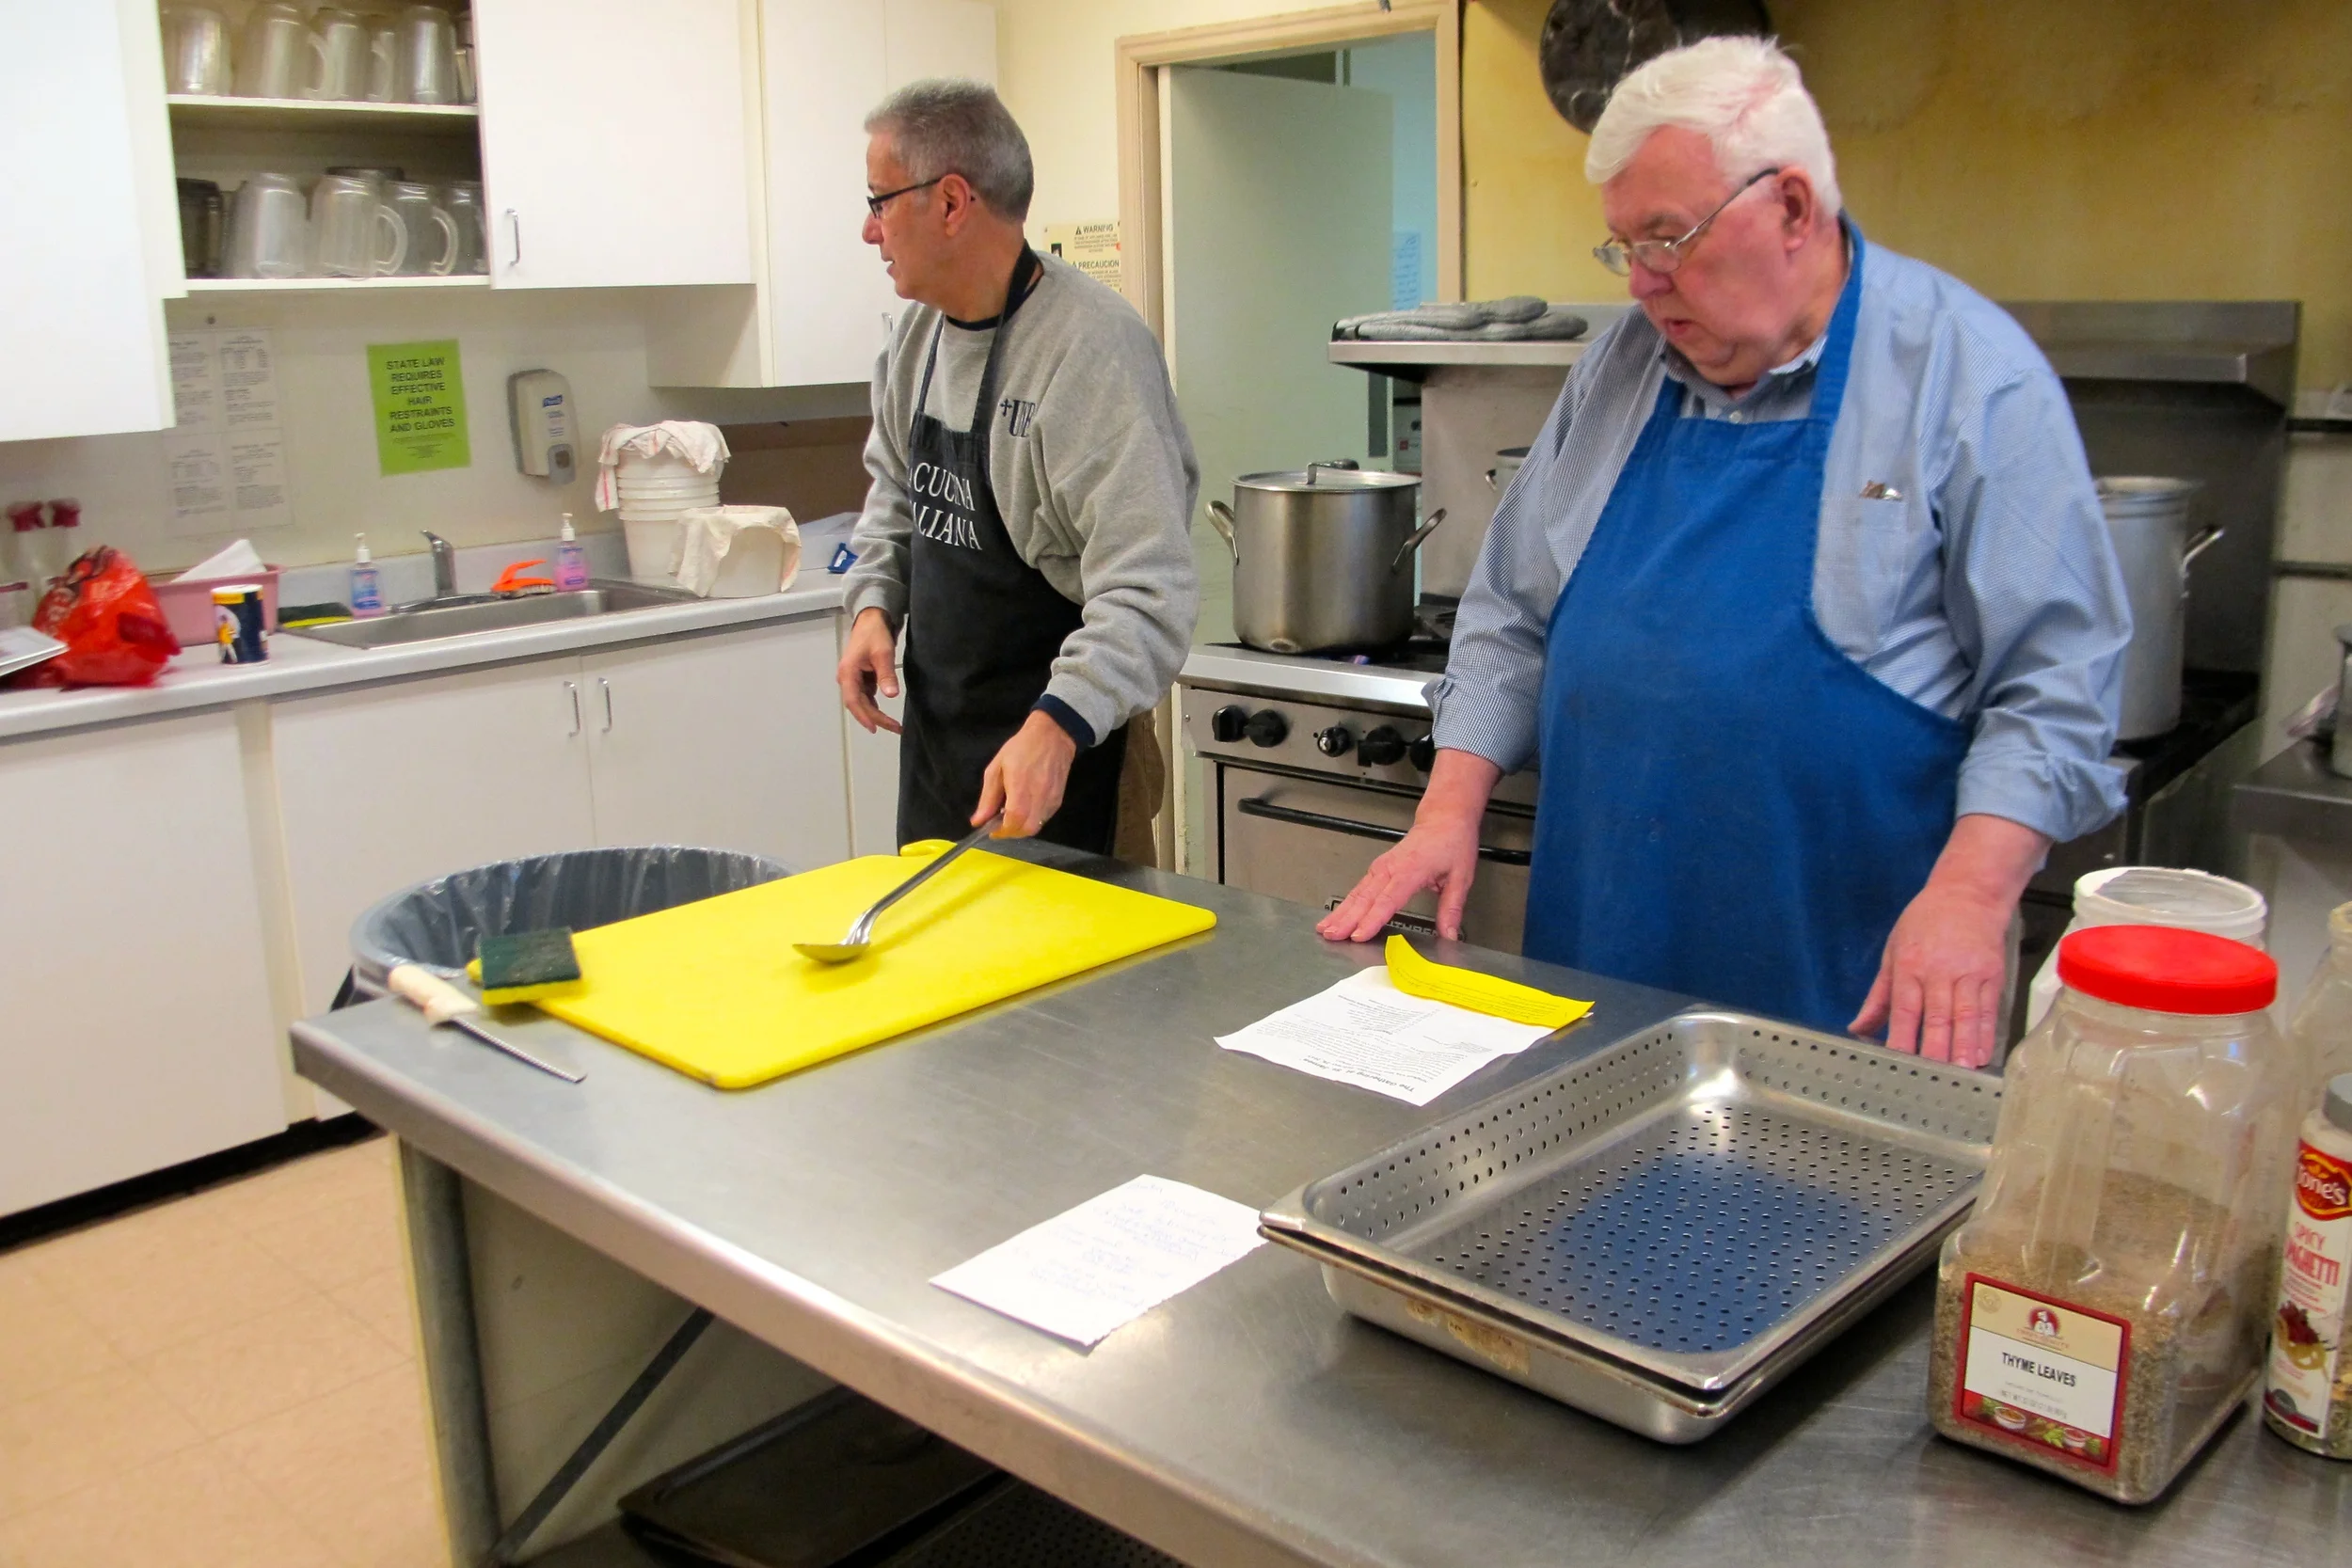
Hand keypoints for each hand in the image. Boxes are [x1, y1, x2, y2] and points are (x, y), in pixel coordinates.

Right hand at [836, 607, 900, 734]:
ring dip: (876, 714)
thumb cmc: (875, 634)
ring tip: (894, 725)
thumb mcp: (883, 653)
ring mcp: (853, 679)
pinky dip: (875, 705)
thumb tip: (891, 695)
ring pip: (863, 702)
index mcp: (847, 673)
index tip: (876, 728)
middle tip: (895, 728)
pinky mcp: (861, 679)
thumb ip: (886, 675)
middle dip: (875, 718)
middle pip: (859, 705)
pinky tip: (886, 714)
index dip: (864, 716)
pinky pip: (866, 696)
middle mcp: (846, 678)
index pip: (854, 701)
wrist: (871, 619)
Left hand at [976, 710, 1077, 837]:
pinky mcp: (1058, 800)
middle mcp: (1039, 796)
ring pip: (1037, 826)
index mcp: (1020, 786)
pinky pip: (1044, 819)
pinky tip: (1025, 808)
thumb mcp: (996, 768)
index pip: (1014, 820)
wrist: (1052, 736)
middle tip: (1001, 824)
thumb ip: (988, 798)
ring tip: (1012, 815)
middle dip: (1011, 832)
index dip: (1002, 830)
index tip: (991, 828)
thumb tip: (977, 821)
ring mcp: (1051, 799)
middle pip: (1027, 829)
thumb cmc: (1020, 749)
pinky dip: (1032, 820)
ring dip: (1022, 827)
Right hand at [1314, 749, 1503, 942]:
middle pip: (1364, 898)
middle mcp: (1391, 868)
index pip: (1388, 900)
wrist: (1444, 818)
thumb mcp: (1461, 877)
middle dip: (1346, 919)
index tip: (1359, 936)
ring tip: (1325, 929)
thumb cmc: (1452, 843)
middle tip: (1333, 937)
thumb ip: (1452, 908)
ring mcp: (1381, 867)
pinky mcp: (1378, 868)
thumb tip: (1449, 935)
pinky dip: (1345, 903)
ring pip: (1356, 893)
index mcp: (1411, 870)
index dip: (1372, 919)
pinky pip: (1358, 888)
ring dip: (1340, 912)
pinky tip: (1336, 916)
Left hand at [1851, 814, 2049, 1068]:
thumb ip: (1878, 995)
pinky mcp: (1993, 975)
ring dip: (1963, 1047)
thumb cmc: (1924, 922)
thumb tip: (1858, 1028)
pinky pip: (1989, 1010)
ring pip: (1966, 1016)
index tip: (1898, 1063)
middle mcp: (1940, 971)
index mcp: (1910, 966)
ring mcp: (1970, 974)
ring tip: (1960, 1073)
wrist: (1969, 892)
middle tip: (1931, 1078)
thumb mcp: (1893, 950)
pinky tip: (1982, 1056)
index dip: (1901, 1037)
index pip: (1904, 1008)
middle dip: (1935, 1049)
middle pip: (1937, 1016)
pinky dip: (1986, 1035)